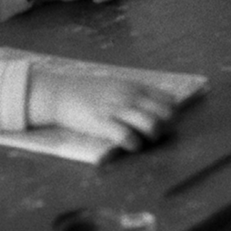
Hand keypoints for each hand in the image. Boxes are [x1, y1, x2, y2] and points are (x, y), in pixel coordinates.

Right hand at [26, 68, 178, 151]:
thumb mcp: (115, 85)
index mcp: (134, 86)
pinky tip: (130, 145)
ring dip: (152, 138)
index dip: (170, 116)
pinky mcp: (103, 122)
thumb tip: (155, 107)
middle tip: (153, 136)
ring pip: (152, 125)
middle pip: (166, 115)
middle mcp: (129, 96)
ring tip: (143, 141)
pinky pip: (128, 136)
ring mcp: (117, 109)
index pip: (169, 101)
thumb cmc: (88, 91)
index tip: (163, 125)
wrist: (60, 92)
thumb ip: (134, 94)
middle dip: (165, 128)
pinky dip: (134, 144)